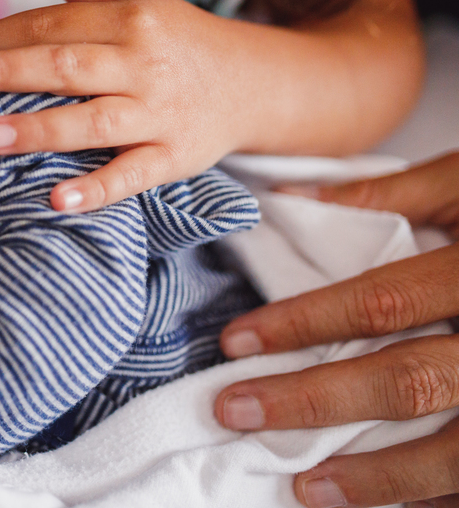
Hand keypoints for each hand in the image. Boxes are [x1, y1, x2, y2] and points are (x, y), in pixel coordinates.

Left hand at [0, 0, 251, 211]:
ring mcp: (159, 114)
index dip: (3, 35)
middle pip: (66, 66)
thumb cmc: (173, 40)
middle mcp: (143, 64)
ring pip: (94, 122)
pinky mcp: (175, 158)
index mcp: (128, 20)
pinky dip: (96, 189)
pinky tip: (55, 201)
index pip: (54, 25)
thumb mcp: (134, 0)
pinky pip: (132, 175)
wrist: (253, 84)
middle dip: (5, 72)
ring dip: (40, 129)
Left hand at [214, 152, 458, 507]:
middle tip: (235, 410)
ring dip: (379, 480)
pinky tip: (396, 507)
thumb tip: (290, 202)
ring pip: (458, 455)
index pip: (384, 302)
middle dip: (314, 402)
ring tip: (306, 489)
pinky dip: (441, 499)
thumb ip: (391, 196)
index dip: (304, 324)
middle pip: (408, 384)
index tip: (236, 342)